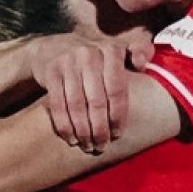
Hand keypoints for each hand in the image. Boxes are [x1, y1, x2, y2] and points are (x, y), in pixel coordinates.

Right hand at [26, 33, 151, 152]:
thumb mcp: (118, 47)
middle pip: (97, 101)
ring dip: (83, 131)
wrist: (54, 45)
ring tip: (88, 146)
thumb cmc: (95, 55)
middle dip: (100, 129)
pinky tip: (71, 138)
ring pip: (76, 105)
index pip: (117, 89)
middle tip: (102, 146)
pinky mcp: (50, 72)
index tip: (117, 134)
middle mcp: (89, 54)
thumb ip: (139, 50)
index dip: (118, 116)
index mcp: (111, 50)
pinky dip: (64, 125)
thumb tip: (142, 63)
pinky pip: (58, 105)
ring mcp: (68, 62)